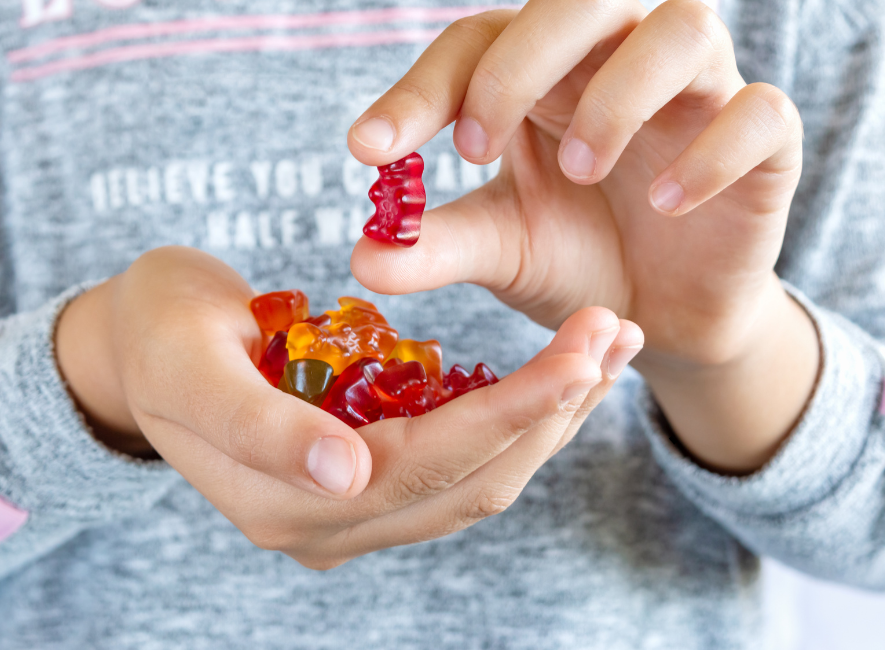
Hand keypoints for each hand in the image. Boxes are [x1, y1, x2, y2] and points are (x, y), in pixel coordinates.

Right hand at [55, 246, 642, 567]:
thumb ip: (256, 424)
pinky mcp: (368, 482)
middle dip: (551, 412)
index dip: (509, 414)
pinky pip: (459, 461)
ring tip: (608, 347)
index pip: (423, 463)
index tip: (582, 354)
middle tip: (615, 333)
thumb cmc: (157, 331)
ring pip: (476, 478)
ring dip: (548, 418)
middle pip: (468, 480)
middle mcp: (328, 525)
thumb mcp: (189, 360)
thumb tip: (346, 476)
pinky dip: (514, 417)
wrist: (139, 345)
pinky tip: (558, 373)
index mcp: (281, 503)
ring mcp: (350, 511)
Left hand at [348, 0, 817, 471]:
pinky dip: (711, 153)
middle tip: (476, 146)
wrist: (663, 316)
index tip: (367, 150)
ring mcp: (697, 94)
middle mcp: (618, 61)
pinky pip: (758, 112)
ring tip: (581, 171)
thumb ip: (436, 247)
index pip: (478, 42)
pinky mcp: (763, 142)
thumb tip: (362, 257)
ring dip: (619, 95)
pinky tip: (666, 204)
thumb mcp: (501, 249)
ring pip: (681, 28)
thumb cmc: (578, 258)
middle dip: (520, 63)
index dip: (421, 88)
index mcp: (543, 75)